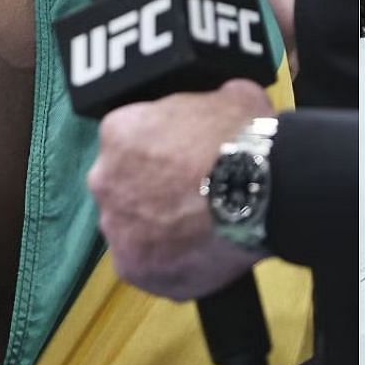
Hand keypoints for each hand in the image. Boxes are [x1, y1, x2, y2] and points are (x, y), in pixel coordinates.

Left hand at [88, 79, 269, 300]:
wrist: (260, 189)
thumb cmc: (243, 138)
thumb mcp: (230, 96)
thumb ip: (209, 104)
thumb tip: (222, 106)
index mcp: (119, 132)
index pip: (129, 142)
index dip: (161, 151)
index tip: (186, 160)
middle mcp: (105, 180)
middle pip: (125, 187)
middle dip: (153, 191)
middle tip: (193, 195)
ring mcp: (117, 228)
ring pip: (134, 229)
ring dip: (159, 229)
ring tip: (203, 228)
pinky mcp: (135, 268)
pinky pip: (150, 267)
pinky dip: (172, 264)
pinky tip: (201, 254)